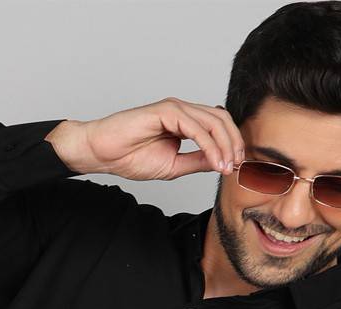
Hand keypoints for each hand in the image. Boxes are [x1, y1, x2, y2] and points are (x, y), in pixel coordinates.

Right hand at [45, 97, 244, 181]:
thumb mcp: (174, 166)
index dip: (232, 145)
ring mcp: (175, 108)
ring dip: (225, 145)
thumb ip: (197, 161)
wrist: (103, 153)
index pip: (218, 127)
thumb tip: (222, 164)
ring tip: (228, 166)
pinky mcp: (166, 110)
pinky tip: (215, 161)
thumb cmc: (130, 157)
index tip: (237, 168)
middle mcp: (183, 111)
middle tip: (237, 166)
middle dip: (234, 143)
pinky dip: (209, 145)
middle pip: (221, 119)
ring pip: (213, 121)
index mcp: (185, 122)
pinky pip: (196, 127)